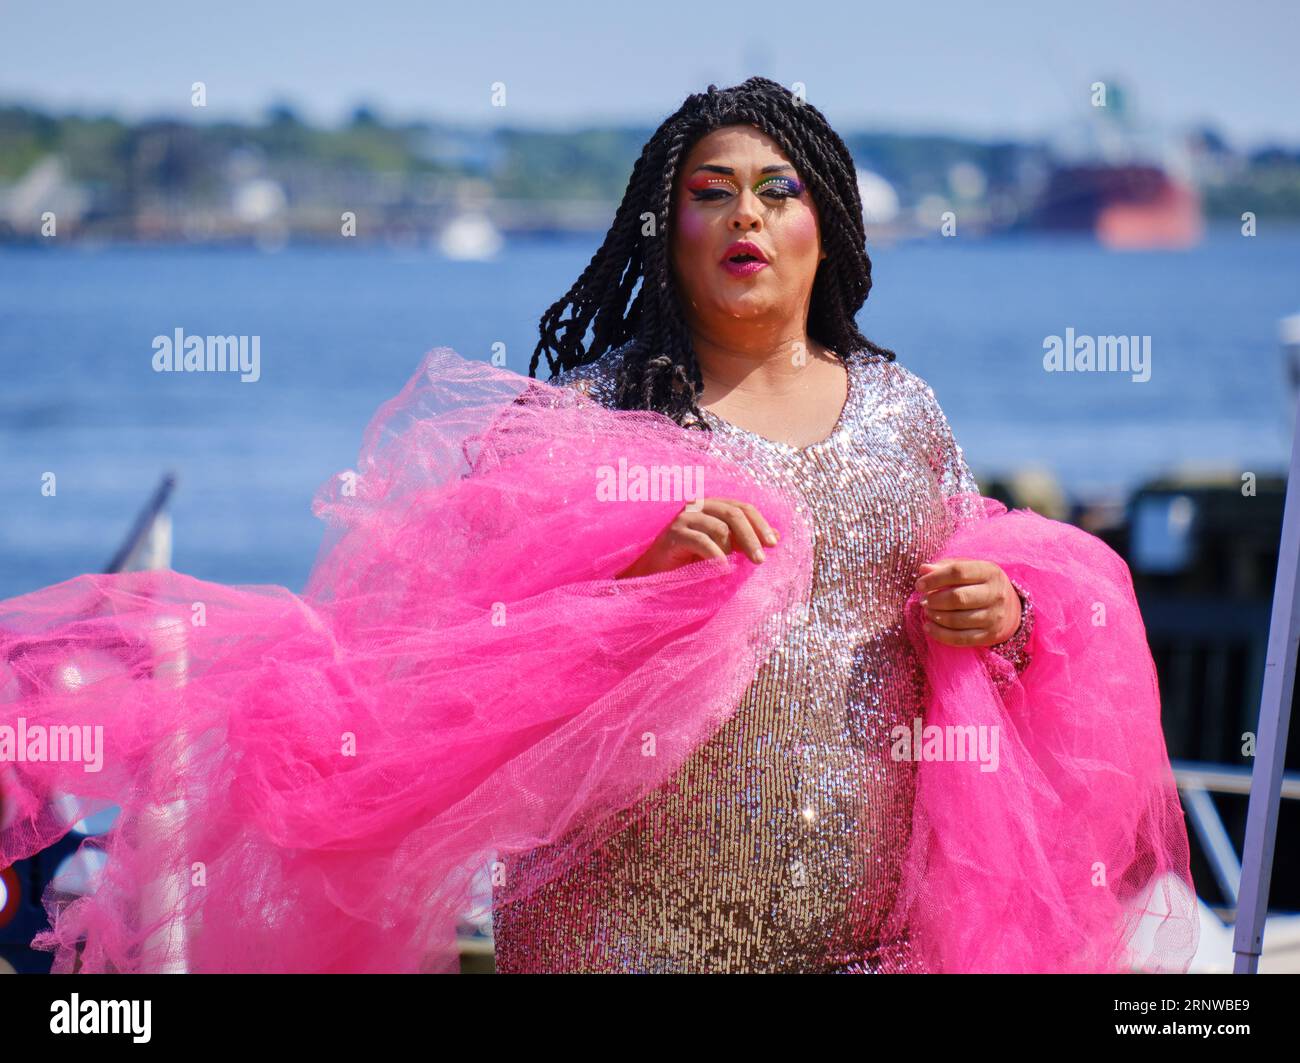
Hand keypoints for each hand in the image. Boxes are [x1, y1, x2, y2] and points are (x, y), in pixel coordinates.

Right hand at [615, 497, 778, 578]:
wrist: (655, 576)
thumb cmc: (689, 562)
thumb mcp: (723, 549)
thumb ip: (744, 540)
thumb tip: (776, 536)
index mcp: (711, 506)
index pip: (742, 507)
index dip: (760, 524)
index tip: (773, 544)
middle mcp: (697, 506)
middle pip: (734, 514)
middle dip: (752, 537)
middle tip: (760, 560)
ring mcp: (683, 518)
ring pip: (720, 528)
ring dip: (731, 550)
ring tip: (731, 567)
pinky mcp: (673, 534)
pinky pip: (702, 542)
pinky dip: (716, 556)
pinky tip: (721, 569)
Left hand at [913, 557, 1020, 647]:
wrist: (1011, 609)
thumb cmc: (980, 584)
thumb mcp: (968, 569)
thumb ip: (945, 567)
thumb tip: (923, 569)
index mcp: (990, 572)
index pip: (958, 572)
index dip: (934, 578)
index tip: (919, 585)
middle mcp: (996, 594)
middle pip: (958, 598)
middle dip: (934, 600)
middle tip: (923, 600)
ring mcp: (994, 616)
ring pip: (957, 620)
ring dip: (935, 616)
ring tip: (927, 611)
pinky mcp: (990, 635)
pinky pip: (960, 638)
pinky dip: (940, 634)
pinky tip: (928, 627)